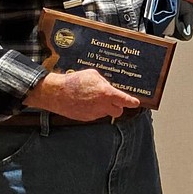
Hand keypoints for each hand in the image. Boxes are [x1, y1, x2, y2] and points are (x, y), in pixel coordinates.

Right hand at [23, 69, 140, 120]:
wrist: (57, 93)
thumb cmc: (74, 81)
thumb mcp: (93, 75)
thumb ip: (104, 82)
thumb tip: (108, 87)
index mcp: (106, 93)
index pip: (124, 100)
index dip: (132, 102)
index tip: (136, 103)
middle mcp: (102, 106)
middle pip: (118, 111)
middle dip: (118, 106)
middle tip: (112, 99)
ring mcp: (94, 114)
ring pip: (106, 113)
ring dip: (104, 107)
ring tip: (93, 97)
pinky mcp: (86, 118)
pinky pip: (95, 115)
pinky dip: (95, 110)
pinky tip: (86, 102)